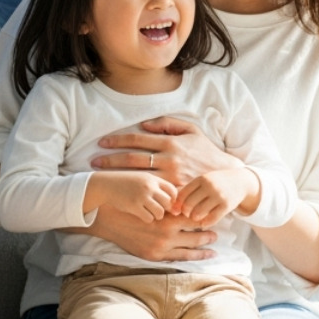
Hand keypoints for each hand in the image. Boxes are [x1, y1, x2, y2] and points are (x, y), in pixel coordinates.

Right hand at [86, 203, 219, 261]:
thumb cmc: (134, 204)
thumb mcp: (155, 200)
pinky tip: (192, 257)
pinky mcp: (151, 256)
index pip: (196, 221)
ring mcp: (159, 248)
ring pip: (187, 252)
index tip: (215, 219)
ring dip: (201, 252)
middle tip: (218, 236)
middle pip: (195, 238)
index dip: (206, 220)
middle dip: (208, 237)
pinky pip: (174, 259)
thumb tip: (191, 201)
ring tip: (212, 251)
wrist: (110, 218)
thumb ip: (173, 203)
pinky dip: (185, 257)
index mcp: (169, 219)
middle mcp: (166, 235)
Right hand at [87, 171, 178, 222]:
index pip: (173, 191)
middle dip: (166, 209)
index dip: (172, 200)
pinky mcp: (133, 206)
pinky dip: (147, 219)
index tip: (166, 204)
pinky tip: (142, 215)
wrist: (107, 185)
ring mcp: (142, 197)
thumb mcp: (144, 180)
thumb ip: (158, 187)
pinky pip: (148, 218)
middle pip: (168, 202)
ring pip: (160, 212)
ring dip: (157, 215)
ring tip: (150, 213)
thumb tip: (174, 202)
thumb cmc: (128, 183)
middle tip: (159, 210)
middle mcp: (150, 187)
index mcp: (154, 179)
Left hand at [91, 117, 239, 184]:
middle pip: (132, 159)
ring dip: (117, 175)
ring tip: (101, 175)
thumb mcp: (192, 131)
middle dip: (110, 159)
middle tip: (93, 162)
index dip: (118, 140)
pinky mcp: (173, 194)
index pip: (138, 140)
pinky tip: (120, 193)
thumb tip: (145, 125)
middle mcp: (169, 160)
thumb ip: (168, 124)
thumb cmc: (206, 152)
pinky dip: (133, 192)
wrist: (225, 176)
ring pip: (136, 176)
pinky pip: (149, 192)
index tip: (102, 143)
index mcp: (171, 143)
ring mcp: (171, 178)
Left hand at [174, 167, 258, 227]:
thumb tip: (172, 208)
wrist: (241, 181)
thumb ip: (189, 191)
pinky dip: (205, 223)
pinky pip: (211, 219)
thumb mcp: (204, 181)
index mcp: (201, 179)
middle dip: (185, 213)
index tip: (178, 210)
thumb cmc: (217, 183)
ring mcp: (219, 196)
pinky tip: (204, 222)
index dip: (177, 205)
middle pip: (188, 205)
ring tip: (196, 218)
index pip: (182, 194)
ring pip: (198, 213)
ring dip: (194, 218)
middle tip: (188, 214)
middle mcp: (210, 186)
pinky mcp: (227, 205)